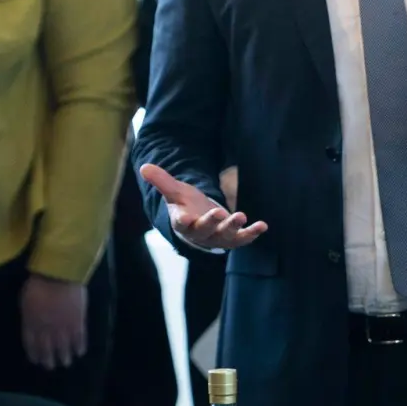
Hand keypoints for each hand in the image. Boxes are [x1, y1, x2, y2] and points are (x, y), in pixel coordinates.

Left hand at [21, 274, 87, 369]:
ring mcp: (63, 327)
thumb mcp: (26, 299)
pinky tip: (80, 352)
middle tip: (50, 366)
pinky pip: (79, 338)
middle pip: (47, 349)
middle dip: (48, 360)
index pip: (31, 344)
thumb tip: (31, 322)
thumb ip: (29, 314)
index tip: (36, 360)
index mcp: (31, 323)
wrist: (59, 275)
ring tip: (66, 363)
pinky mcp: (78, 322)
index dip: (34, 354)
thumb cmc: (39, 283)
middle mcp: (46, 330)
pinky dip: (79, 347)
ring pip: (63, 347)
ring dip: (64, 357)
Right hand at [140, 163, 266, 249]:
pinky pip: (242, 239)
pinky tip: (263, 226)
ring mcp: (216, 238)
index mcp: (183, 222)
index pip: (181, 223)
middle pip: (205, 230)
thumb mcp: (175, 192)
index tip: (186, 217)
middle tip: (219, 213)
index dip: (183, 221)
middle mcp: (200, 233)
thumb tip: (144, 166)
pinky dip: (252, 234)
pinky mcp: (232, 238)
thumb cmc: (185, 205)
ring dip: (233, 227)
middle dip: (212, 222)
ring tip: (241, 215)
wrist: (199, 223)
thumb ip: (161, 180)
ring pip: (224, 236)